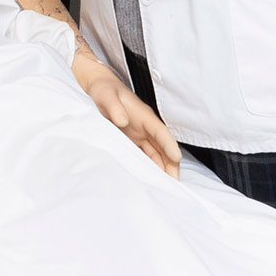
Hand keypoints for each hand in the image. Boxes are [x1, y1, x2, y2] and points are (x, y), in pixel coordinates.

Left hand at [76, 56, 180, 175]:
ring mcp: (140, 135)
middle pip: (163, 147)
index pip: (161, 132)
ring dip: (162, 168)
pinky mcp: (133, 141)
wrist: (98, 89)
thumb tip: (122, 121)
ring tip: (165, 186)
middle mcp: (146, 127)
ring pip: (156, 154)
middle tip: (174, 182)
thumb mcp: (106, 96)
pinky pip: (145, 155)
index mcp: (144, 116)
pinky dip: (150, 167)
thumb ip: (114, 107)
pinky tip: (150, 179)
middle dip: (171, 164)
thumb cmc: (104, 91)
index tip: (177, 158)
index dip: (169, 145)